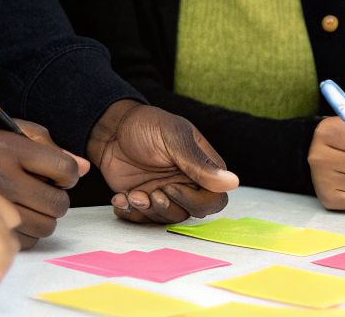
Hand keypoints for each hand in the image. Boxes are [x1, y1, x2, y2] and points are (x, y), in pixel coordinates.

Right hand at [0, 122, 88, 247]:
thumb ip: (47, 146)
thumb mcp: (6, 132)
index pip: (61, 169)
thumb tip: (81, 169)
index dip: (67, 174)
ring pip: (43, 226)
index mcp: (5, 147)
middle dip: (58, 199)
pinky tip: (14, 218)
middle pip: (56, 203)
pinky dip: (25, 233)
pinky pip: (22, 242)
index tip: (59, 175)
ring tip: (30, 205)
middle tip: (46, 193)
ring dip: (44, 218)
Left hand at [89, 100, 238, 222]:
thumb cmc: (147, 125)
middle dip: (168, 208)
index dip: (196, 202)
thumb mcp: (174, 138)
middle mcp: (186, 183)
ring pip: (167, 219)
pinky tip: (121, 198)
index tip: (171, 188)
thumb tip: (233, 182)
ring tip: (132, 194)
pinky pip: (143, 219)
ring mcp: (164, 192)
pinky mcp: (143, 199)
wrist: (112, 127)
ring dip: (148, 211)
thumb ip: (200, 163)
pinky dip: (130, 214)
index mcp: (202, 167)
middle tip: (150, 193)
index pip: (214, 199)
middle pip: (191, 213)